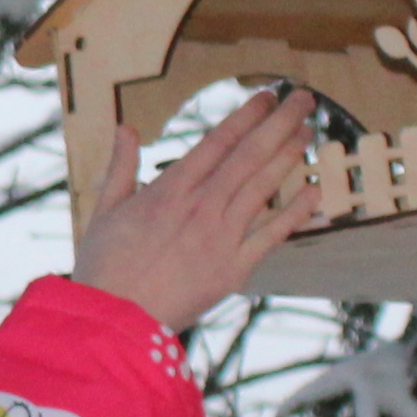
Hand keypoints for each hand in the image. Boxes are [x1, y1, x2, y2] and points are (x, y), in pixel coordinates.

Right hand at [75, 85, 324, 332]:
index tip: (266, 95)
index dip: (246, 115)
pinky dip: (294, 212)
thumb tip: (125, 128)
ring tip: (310, 131)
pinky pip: (270, 235)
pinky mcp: (233, 270)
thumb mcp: (104, 210)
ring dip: (289, 156)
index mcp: (169, 189)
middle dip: (279, 123)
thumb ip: (121, 167)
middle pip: (249, 155)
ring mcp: (220, 237)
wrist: (114, 320)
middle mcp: (201, 206)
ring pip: (263, 187)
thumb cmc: (103, 267)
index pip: (218, 141)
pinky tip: (312, 191)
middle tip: (303, 98)